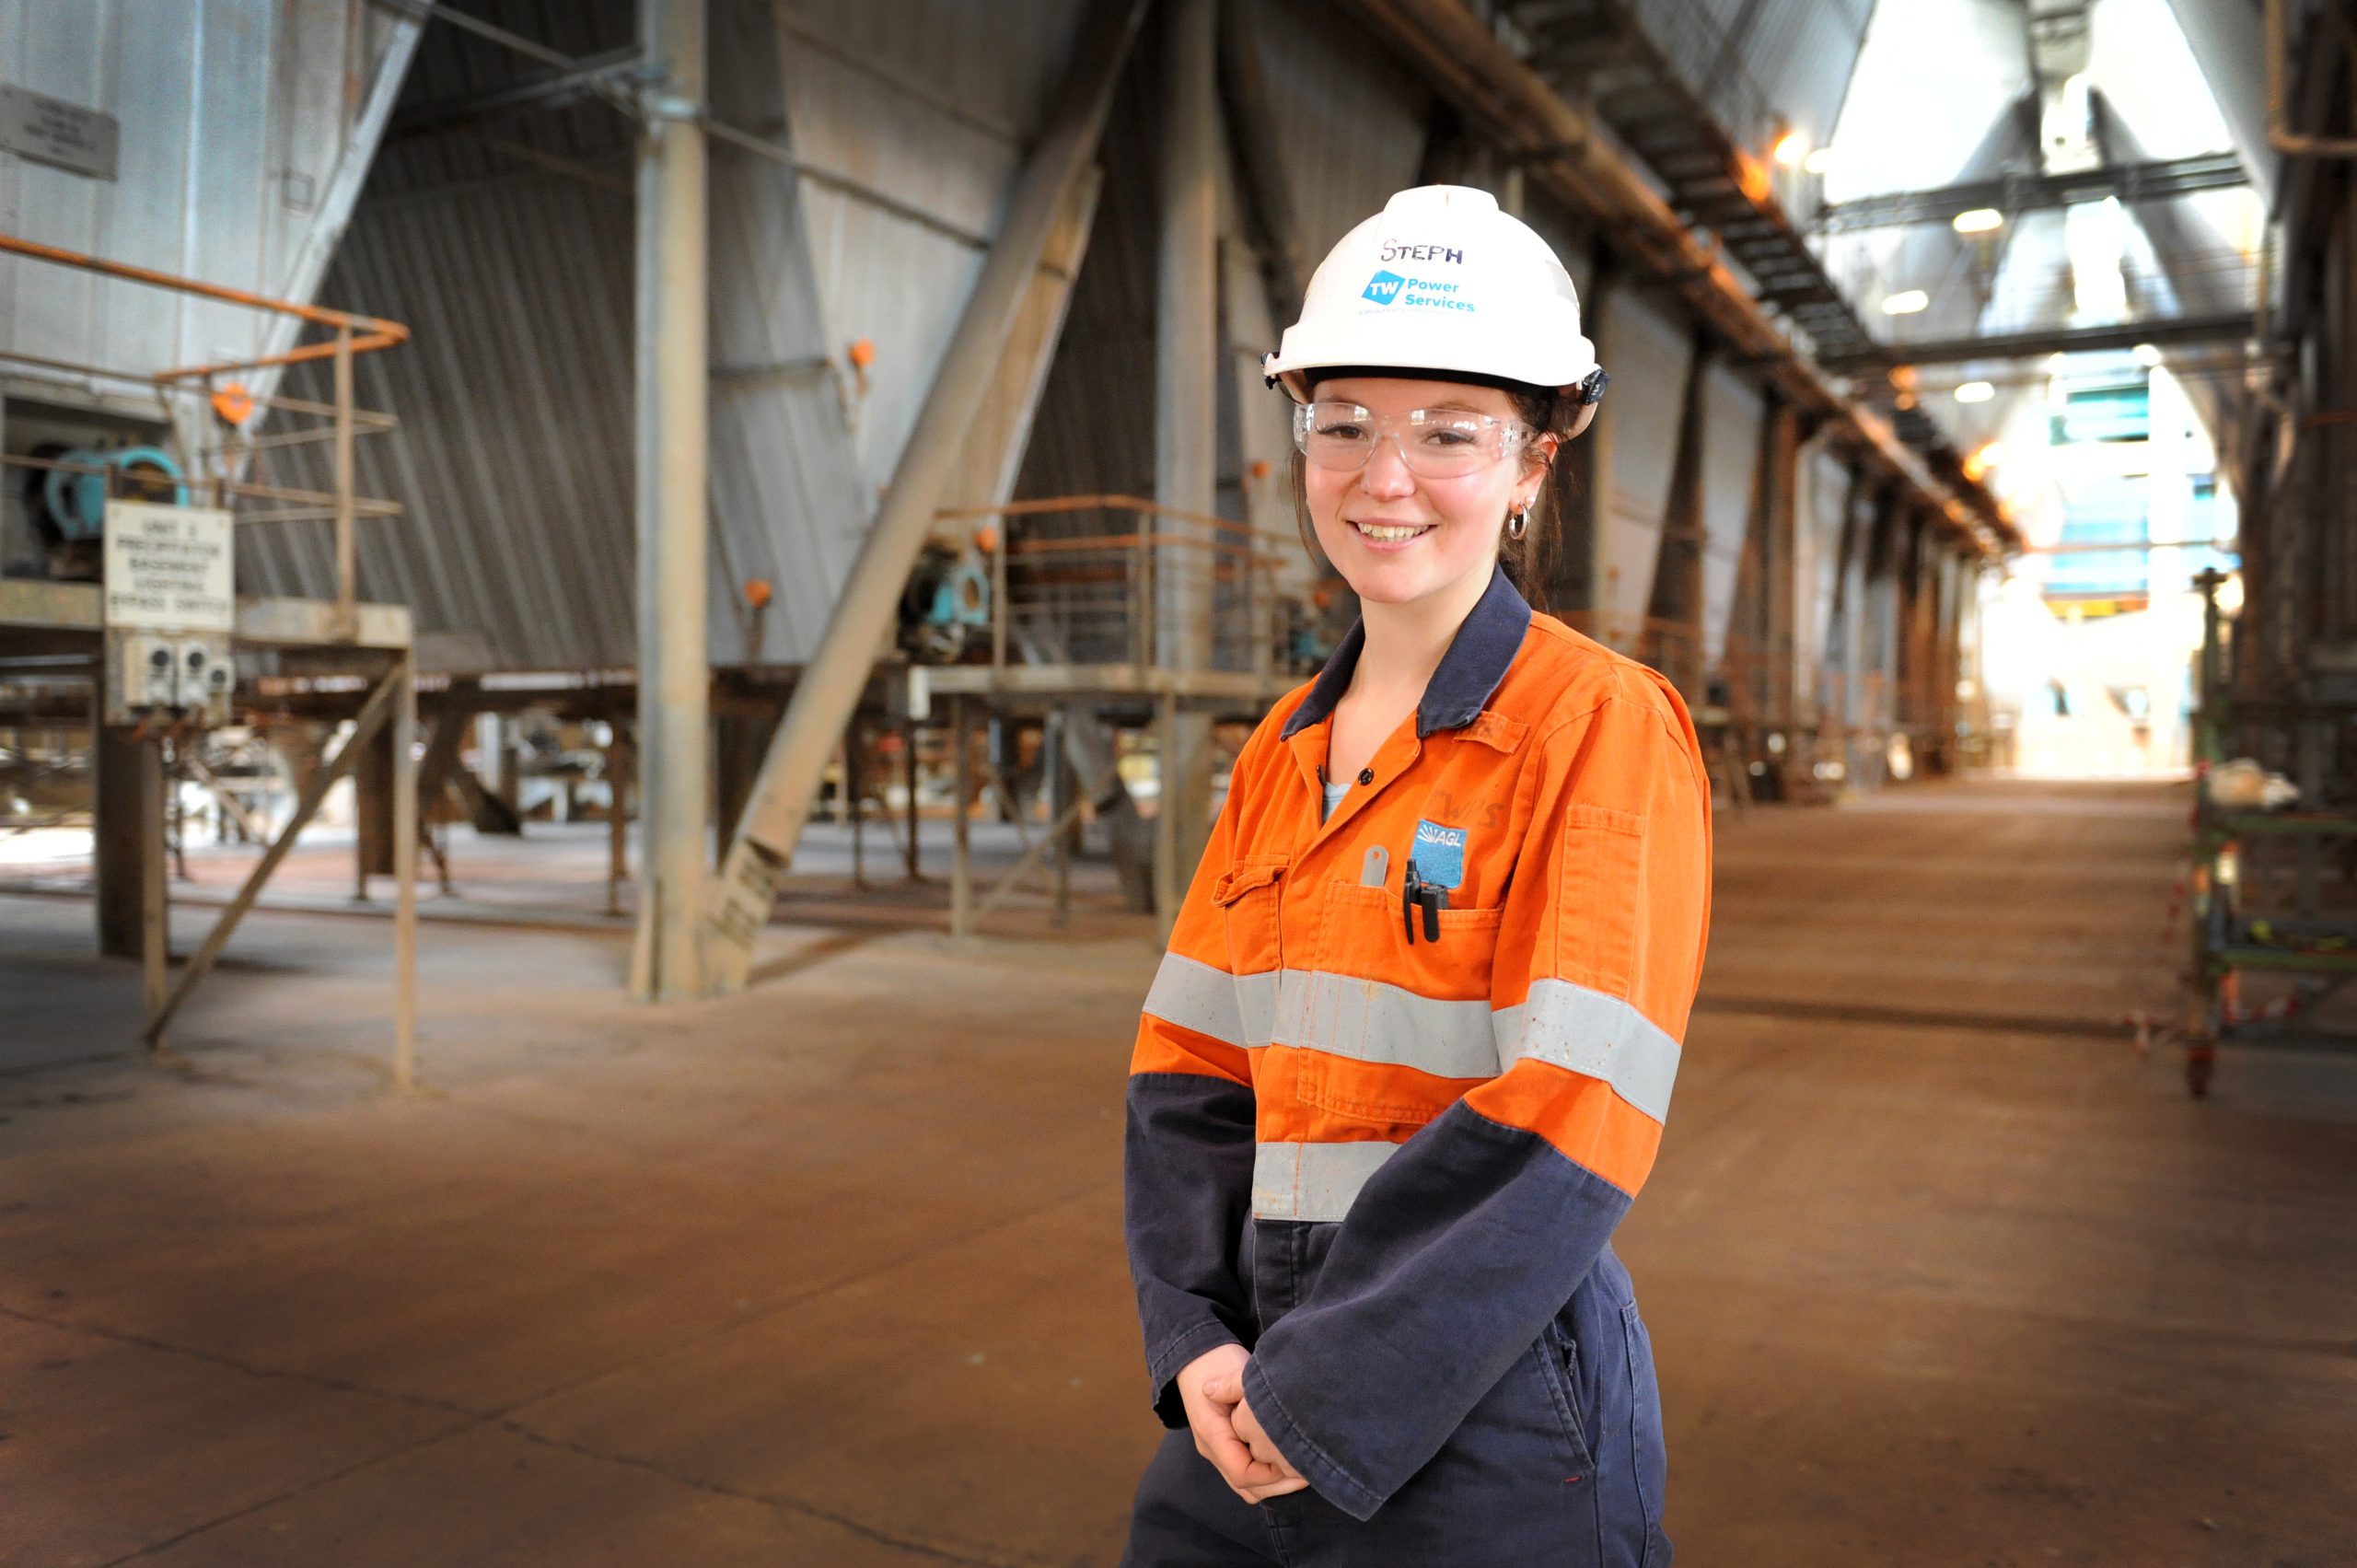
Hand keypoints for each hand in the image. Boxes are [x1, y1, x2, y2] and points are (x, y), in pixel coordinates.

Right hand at [1218, 1371, 1307, 1501]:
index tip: (1295, 1458)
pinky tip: (1291, 1466)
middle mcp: (1213, 1450)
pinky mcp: (1229, 1451)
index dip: (1271, 1473)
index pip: (1242, 1472)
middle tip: (1309, 1472)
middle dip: (1280, 1485)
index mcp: (1212, 1433)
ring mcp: (1220, 1454)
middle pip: (1247, 1488)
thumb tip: (1273, 1425)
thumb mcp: (1234, 1373)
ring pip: (1249, 1489)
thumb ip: (1250, 1398)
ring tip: (1303, 1472)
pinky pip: (1250, 1478)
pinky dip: (1270, 1480)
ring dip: (1277, 1486)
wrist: (1197, 1358)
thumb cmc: (1218, 1363)